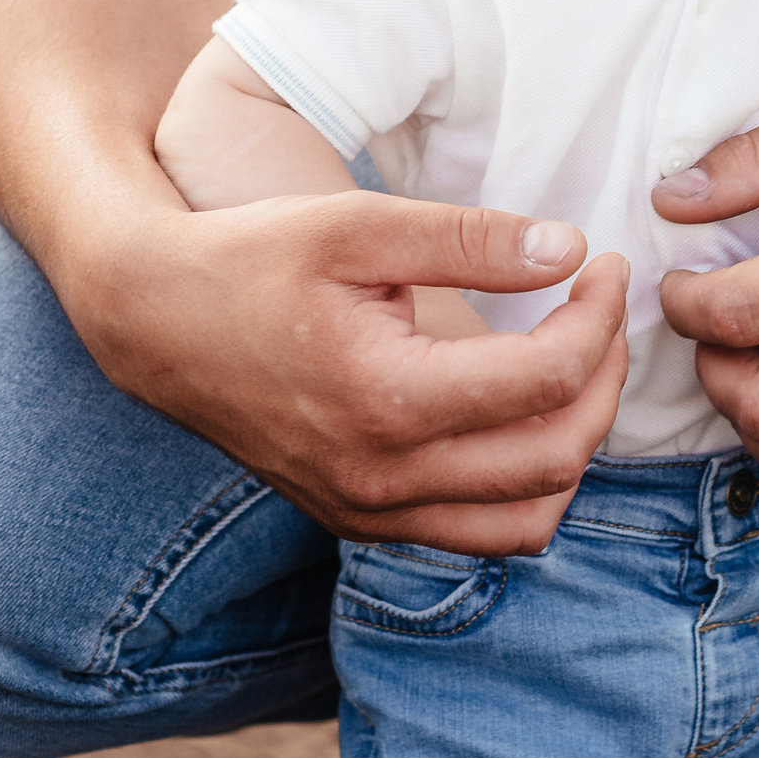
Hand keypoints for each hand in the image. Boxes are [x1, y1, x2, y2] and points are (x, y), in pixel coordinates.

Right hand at [108, 191, 629, 552]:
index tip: (603, 264)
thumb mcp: (359, 224)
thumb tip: (569, 249)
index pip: (548, 378)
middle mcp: (381, 478)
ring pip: (529, 518)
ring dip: (576, 443)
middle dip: (604, 376)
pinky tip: (523, 412)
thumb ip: (470, 238)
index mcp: (386, 399)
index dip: (600, 315)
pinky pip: (479, 533)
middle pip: (557, 456)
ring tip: (576, 365)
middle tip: (600, 308)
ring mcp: (369, 513)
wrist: (154, 322)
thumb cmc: (253, 258)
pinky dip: (526, 484)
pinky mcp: (361, 523)